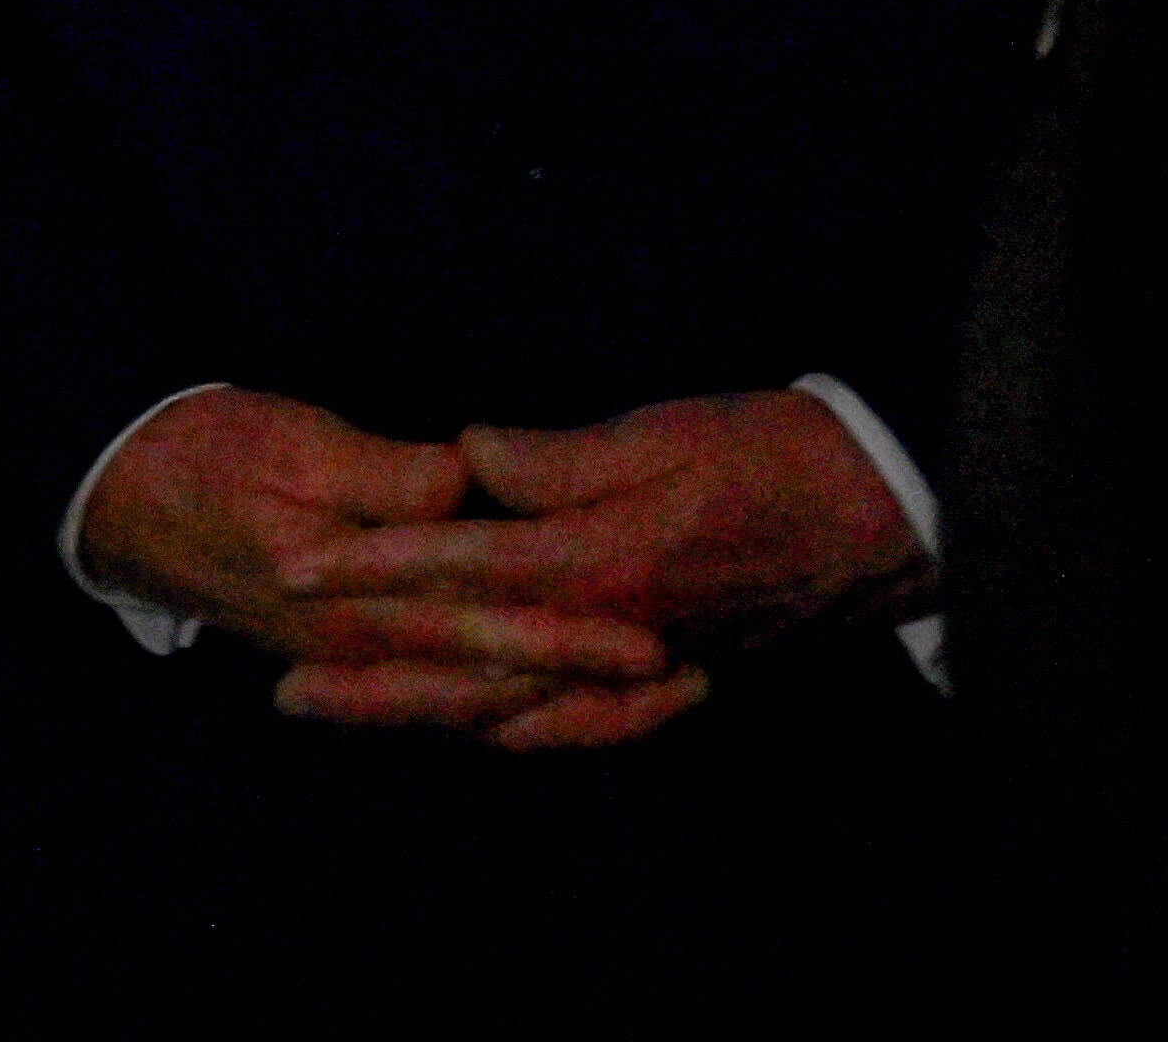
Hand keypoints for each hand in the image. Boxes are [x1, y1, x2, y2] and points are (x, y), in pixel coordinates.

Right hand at [78, 388, 687, 749]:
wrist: (119, 498)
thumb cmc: (205, 457)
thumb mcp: (294, 445)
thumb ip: (388, 476)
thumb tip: (467, 487)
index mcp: (351, 604)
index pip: (480, 629)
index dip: (568, 637)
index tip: (648, 643)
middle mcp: (364, 653)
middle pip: (497, 687)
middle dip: (593, 691)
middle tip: (687, 682)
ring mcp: (359, 665)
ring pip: (480, 707)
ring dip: (569, 707)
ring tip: (659, 699)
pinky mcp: (357, 657)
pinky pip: (450, 700)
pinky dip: (518, 704)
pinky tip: (570, 693)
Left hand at [277, 391, 923, 752]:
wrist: (882, 517)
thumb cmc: (774, 456)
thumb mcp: (664, 433)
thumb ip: (560, 458)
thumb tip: (468, 457)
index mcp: (599, 564)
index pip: (458, 569)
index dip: (372, 569)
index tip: (295, 571)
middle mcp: (608, 634)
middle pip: (468, 672)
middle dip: (372, 684)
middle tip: (285, 697)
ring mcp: (636, 670)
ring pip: (510, 713)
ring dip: (422, 719)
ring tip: (345, 718)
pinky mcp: (665, 679)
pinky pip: (571, 729)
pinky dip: (508, 735)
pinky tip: (466, 733)